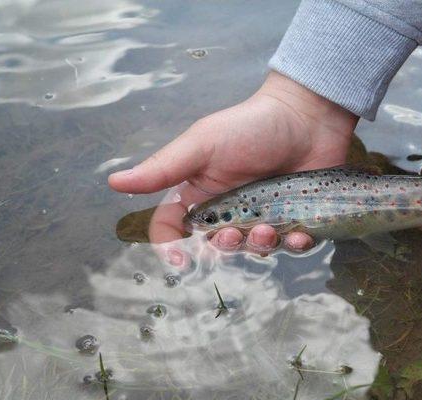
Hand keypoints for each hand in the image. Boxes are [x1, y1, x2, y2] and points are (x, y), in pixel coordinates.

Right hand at [109, 72, 356, 264]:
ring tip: (269, 229)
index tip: (181, 261)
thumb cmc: (252, 126)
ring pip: (254, 248)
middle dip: (225, 245)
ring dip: (260, 246)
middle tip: (235, 232)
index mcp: (201, 193)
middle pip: (217, 245)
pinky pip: (293, 244)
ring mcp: (263, 214)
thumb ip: (163, 168)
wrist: (307, 116)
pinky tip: (301, 235)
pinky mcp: (295, 218)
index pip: (175, 228)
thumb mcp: (203, 144)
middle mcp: (229, 208)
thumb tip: (114, 183)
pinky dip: (296, 245)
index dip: (171, 248)